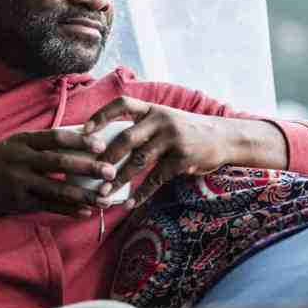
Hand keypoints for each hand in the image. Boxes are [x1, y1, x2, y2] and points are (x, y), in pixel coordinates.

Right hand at [0, 129, 117, 217]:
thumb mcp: (12, 143)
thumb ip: (37, 143)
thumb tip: (73, 140)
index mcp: (22, 141)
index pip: (56, 137)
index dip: (80, 140)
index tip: (100, 144)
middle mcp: (22, 160)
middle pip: (61, 163)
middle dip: (88, 167)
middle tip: (111, 170)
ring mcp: (19, 182)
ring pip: (57, 189)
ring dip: (83, 194)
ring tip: (104, 198)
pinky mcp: (18, 201)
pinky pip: (47, 206)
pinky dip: (67, 210)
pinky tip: (84, 212)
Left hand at [84, 97, 231, 208]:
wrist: (224, 137)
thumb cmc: (185, 130)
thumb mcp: (164, 119)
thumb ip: (141, 127)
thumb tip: (105, 144)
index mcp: (152, 109)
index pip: (122, 104)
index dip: (101, 115)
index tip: (84, 131)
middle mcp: (161, 120)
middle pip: (127, 137)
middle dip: (106, 156)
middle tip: (89, 172)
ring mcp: (173, 140)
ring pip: (139, 161)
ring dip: (119, 178)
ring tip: (103, 192)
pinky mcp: (183, 159)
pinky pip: (156, 178)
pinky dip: (141, 192)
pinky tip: (129, 203)